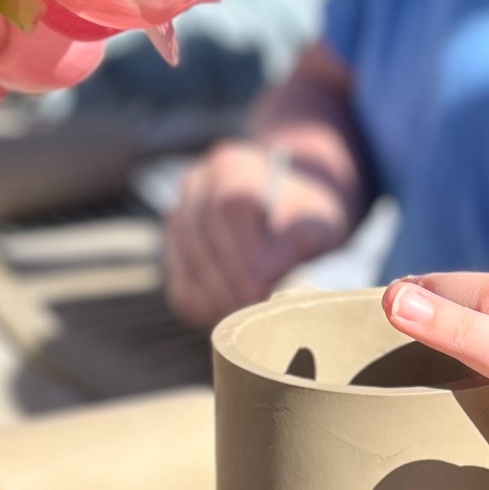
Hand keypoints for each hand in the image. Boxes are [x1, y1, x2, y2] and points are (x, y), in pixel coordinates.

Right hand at [165, 140, 354, 329]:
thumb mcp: (315, 222)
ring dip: (218, 302)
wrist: (286, 211)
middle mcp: (197, 186)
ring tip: (247, 322)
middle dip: (232, 286)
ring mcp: (179, 218)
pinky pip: (179, 287)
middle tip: (257, 317)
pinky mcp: (174, 252)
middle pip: (204, 241)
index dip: (245, 257)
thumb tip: (260, 283)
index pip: (229, 209)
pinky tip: (230, 319)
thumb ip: (292, 243)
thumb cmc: (304, 218)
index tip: (264, 293)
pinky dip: (204, 309)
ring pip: (188, 268)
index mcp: (233, 168)